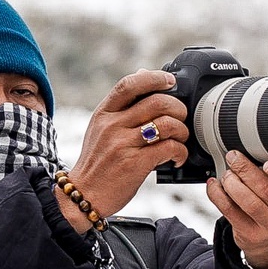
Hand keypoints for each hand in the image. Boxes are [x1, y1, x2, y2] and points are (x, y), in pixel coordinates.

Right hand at [64, 71, 189, 232]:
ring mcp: (123, 144)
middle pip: (157, 102)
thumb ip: (121, 105)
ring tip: (181, 139)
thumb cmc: (97, 162)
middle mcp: (113, 125)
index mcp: (104, 113)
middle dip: (178, 108)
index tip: (170, 81)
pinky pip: (169, 148)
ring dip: (183, 131)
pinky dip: (181, 152)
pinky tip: (177, 157)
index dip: (155, 78)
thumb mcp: (101, 128)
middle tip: (181, 118)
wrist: (84, 194)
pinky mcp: (136, 164)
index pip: (130, 85)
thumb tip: (142, 74)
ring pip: (167, 124)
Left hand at [208, 150, 267, 268]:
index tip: (266, 163)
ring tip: (226, 173)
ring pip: (248, 202)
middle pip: (266, 190)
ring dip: (232, 182)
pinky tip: (215, 185)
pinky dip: (218, 195)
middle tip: (233, 157)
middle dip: (245, 170)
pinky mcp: (251, 235)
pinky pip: (230, 211)